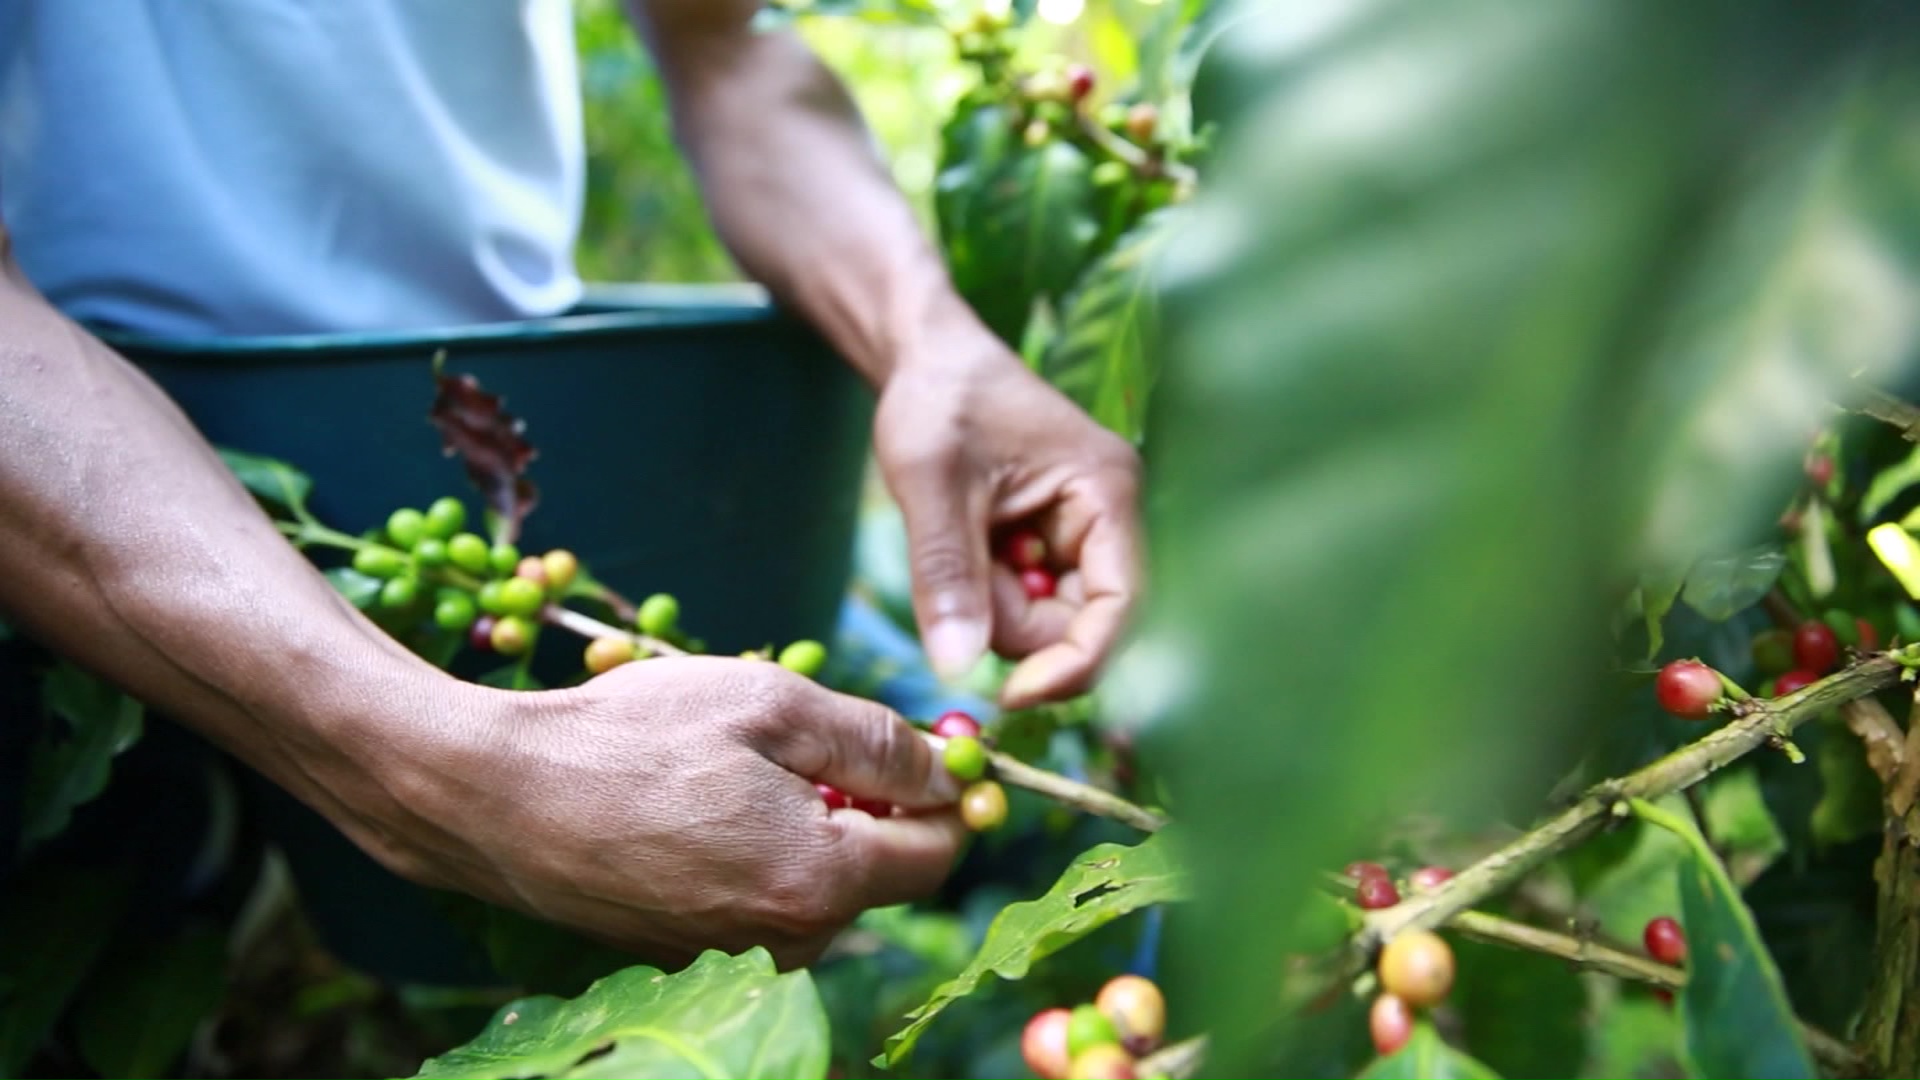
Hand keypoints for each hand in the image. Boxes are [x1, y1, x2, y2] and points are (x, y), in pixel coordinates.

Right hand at [352, 657, 964, 969]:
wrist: (492, 795)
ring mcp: (729, 955)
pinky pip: (757, 897)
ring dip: (807, 826)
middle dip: (867, 804)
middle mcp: (784, 940)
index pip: (937, 851)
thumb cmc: (631, 737)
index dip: (945, 791)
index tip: (925, 742)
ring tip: (731, 767)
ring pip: (817, 886)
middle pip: (879, 873)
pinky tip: (695, 804)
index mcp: (819, 882)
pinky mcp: (683, 953)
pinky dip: (753, 849)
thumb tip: (954, 772)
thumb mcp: (772, 705)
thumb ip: (877, 742)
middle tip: (803, 737)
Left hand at [874, 335, 1142, 707]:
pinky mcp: (1050, 543)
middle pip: (1081, 622)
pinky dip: (987, 591)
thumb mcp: (930, 483)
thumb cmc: (936, 399)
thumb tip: (956, 668)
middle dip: (1015, 624)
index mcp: (1106, 493)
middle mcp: (1109, 517)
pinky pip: (1026, 599)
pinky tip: (966, 541)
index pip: (1119, 607)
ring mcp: (1081, 532)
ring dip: (994, 605)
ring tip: (956, 538)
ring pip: (1047, 618)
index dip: (1074, 663)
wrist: (925, 355)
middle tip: (956, 577)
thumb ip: (946, 574)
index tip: (1010, 695)